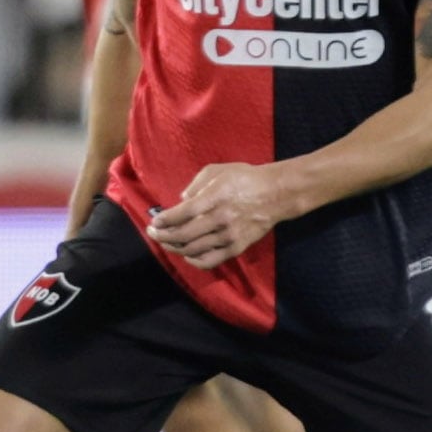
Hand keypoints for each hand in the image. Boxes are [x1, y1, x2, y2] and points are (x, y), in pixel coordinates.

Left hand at [145, 163, 290, 268]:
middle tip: (154, 233)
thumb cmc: (246, 178)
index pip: (181, 214)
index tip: (155, 222)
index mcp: (214, 197)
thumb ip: (196, 184)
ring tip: (166, 243)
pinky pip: (210, 260)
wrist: (277, 194)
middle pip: (183, 235)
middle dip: (163, 236)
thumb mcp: (218, 170)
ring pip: (193, 249)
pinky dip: (194, 261)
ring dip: (174, 248)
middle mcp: (220, 219)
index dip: (164, 220)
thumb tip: (182, 200)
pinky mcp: (237, 247)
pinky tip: (187, 255)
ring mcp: (229, 236)